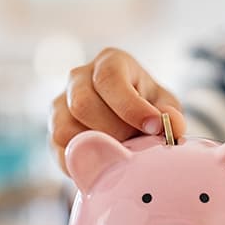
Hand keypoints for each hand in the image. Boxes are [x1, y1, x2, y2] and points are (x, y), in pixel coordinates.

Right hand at [49, 48, 185, 173]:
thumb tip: (171, 125)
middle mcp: (79, 78)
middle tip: (137, 143)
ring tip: (123, 151)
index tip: (153, 128)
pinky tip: (108, 161)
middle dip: (115, 131)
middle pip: (83, 104)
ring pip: (66, 129)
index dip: (131, 107)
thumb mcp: (165, 105)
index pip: (109, 78)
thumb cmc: (147, 108)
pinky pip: (63, 152)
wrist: (128, 123)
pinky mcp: (54, 133)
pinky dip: (87, 162)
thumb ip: (170, 114)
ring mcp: (61, 106)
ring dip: (98, 147)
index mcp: (110, 63)